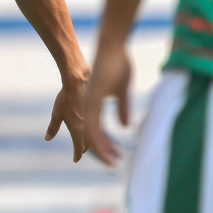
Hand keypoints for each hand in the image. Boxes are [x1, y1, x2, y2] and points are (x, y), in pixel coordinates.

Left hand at [45, 66, 89, 161]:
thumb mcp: (56, 114)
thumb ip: (52, 128)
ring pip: (92, 135)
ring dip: (89, 141)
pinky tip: (89, 128)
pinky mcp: (96, 113)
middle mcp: (86, 127)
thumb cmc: (65, 98)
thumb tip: (47, 138)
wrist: (78, 83)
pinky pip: (95, 127)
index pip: (78, 148)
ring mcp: (92, 120)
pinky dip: (93, 131)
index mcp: (77, 130)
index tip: (75, 160)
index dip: (77, 155)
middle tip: (80, 152)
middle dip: (83, 149)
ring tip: (85, 143)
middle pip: (87, 144)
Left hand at [83, 44, 131, 166]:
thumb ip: (122, 108)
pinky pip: (92, 126)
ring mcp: (88, 105)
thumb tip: (125, 126)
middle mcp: (88, 108)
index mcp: (94, 106)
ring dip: (102, 151)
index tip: (113, 159)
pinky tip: (105, 151)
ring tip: (111, 163)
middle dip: (103, 153)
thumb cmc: (117, 64)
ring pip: (91, 135)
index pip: (96, 132)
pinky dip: (98, 140)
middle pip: (92, 137)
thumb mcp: (122, 91)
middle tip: (113, 166)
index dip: (104, 146)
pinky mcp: (91, 101)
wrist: (111, 47)